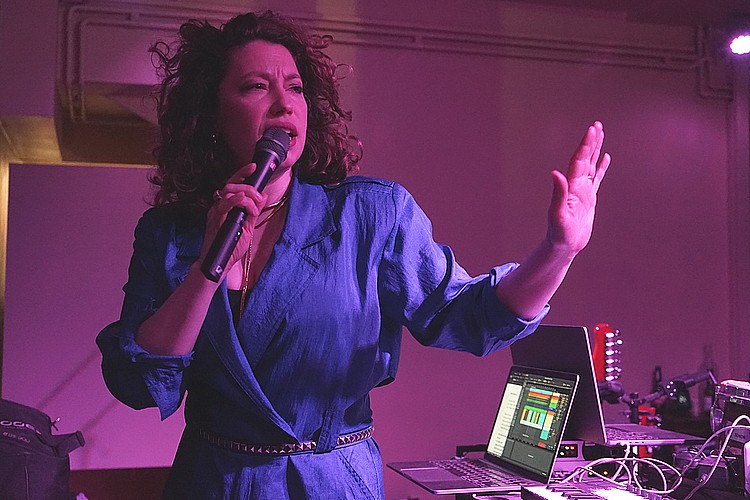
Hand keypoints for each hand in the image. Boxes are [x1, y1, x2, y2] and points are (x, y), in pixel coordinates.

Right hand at [200, 163, 266, 278]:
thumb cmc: (231, 246)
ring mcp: (215, 212)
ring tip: (254, 205)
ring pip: (228, 192)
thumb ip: (254, 211)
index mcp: (226, 206)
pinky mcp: (214, 220)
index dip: (242, 174)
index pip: (233, 185)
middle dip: (248, 186)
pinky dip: (234, 200)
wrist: (219, 263)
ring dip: (245, 194)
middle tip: (259, 195)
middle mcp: (219, 206)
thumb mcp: (248, 226)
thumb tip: (263, 195)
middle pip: (231, 185)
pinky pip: (223, 205)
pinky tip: (244, 201)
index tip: (253, 167)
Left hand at [547, 121, 610, 255]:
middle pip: (585, 158)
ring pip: (591, 165)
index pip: (579, 160)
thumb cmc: (559, 232)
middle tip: (596, 125)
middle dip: (591, 142)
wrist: (563, 245)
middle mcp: (576, 185)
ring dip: (595, 150)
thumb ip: (558, 193)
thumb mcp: (558, 213)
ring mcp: (583, 191)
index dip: (586, 145)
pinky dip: (601, 167)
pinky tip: (605, 157)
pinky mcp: (589, 198)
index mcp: (571, 186)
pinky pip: (596, 178)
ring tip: (600, 134)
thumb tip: (555, 173)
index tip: (592, 129)